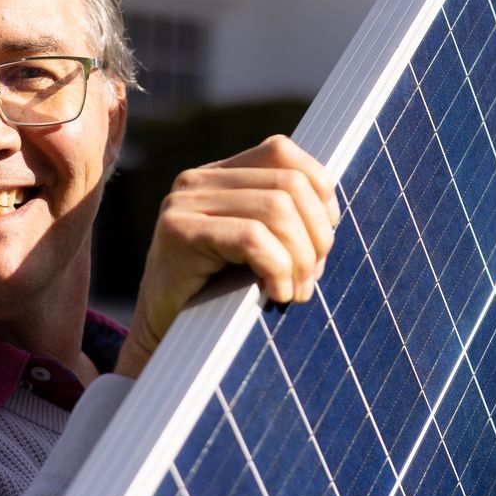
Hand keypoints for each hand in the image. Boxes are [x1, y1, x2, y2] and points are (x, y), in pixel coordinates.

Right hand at [113, 135, 337, 378]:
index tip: (322, 240)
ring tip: (295, 292)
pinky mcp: (178, 233)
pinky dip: (277, 268)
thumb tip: (332, 215)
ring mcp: (184, 203)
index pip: (282, 152)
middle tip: (310, 279)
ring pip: (277, 209)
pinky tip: (275, 294)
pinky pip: (252, 238)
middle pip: (289, 184)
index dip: (319, 192)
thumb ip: (282, 222)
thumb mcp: (255, 251)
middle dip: (316, 236)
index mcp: (219, 175)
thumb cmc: (216, 300)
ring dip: (300, 258)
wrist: (163, 343)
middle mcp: (198, 180)